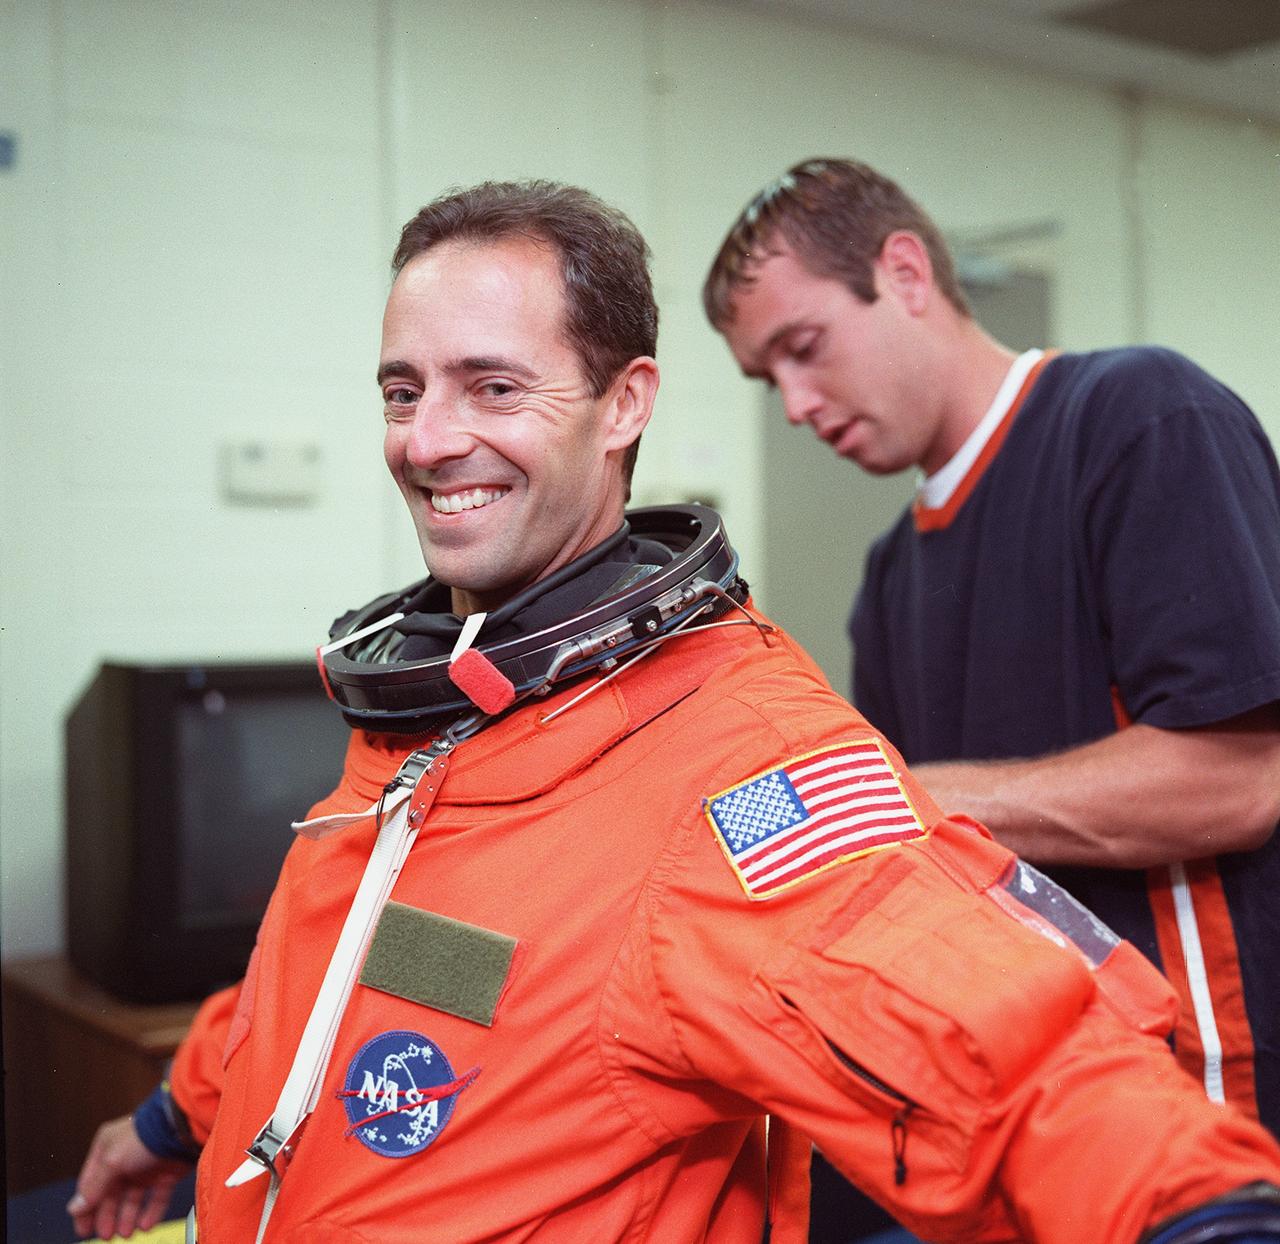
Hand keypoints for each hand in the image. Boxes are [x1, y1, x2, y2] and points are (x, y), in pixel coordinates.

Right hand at [67, 1115, 191, 1239]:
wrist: (182, 1128)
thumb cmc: (145, 1136)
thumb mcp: (111, 1161)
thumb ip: (93, 1187)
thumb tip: (75, 1208)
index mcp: (107, 1150)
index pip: (90, 1184)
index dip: (86, 1208)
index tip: (84, 1230)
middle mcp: (126, 1158)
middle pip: (112, 1194)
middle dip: (108, 1216)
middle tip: (107, 1235)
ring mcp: (146, 1166)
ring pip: (133, 1199)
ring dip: (128, 1218)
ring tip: (125, 1233)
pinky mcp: (167, 1173)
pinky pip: (157, 1198)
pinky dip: (151, 1213)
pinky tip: (145, 1225)